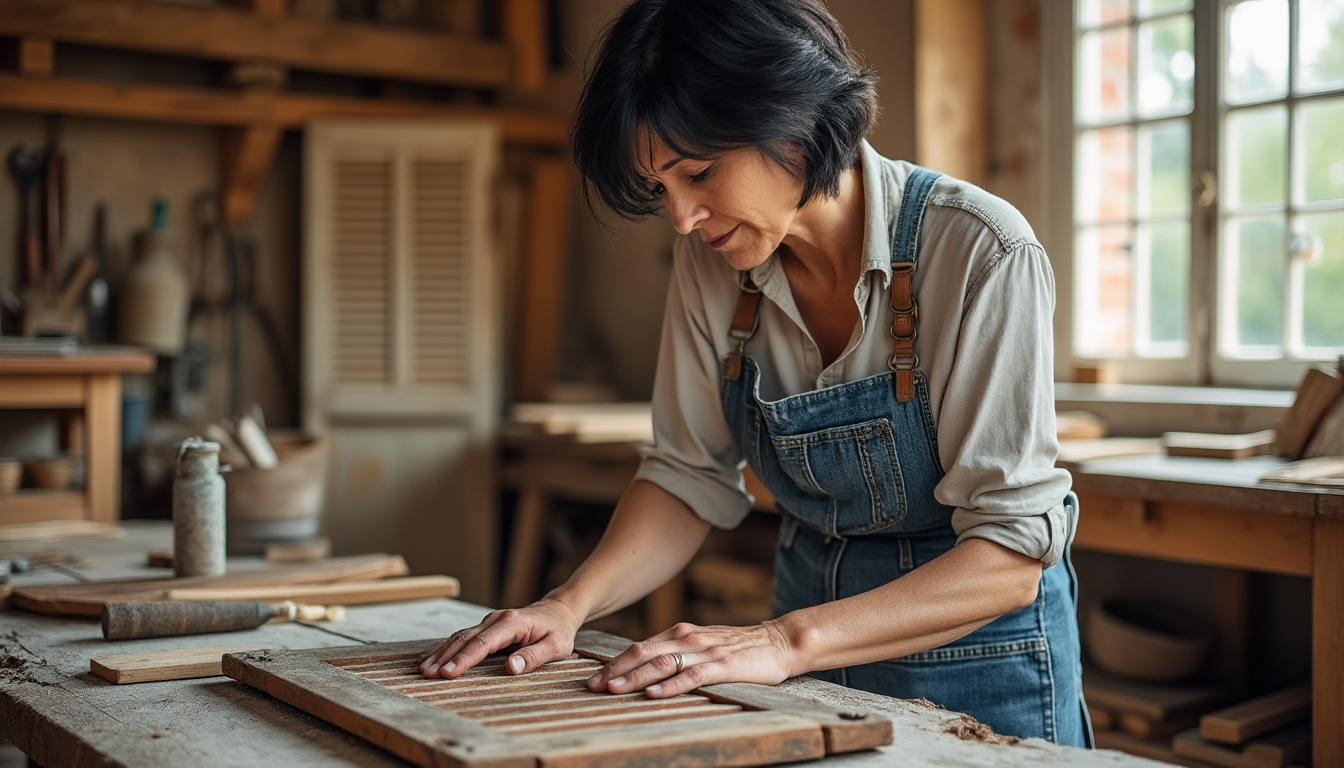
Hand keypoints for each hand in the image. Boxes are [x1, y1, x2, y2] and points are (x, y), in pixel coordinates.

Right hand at [418, 596, 582, 678]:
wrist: (558, 611)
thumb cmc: (558, 631)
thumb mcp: (555, 646)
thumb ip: (534, 656)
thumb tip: (510, 667)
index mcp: (512, 623)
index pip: (483, 643)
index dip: (464, 659)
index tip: (447, 673)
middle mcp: (496, 619)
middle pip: (465, 638)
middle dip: (445, 656)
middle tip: (427, 674)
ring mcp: (489, 621)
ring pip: (460, 636)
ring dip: (441, 652)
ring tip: (423, 669)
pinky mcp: (486, 627)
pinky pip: (463, 637)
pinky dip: (446, 648)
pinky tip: (433, 658)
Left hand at [586, 620, 795, 697]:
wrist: (778, 641)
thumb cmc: (739, 647)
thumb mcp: (702, 646)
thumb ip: (677, 652)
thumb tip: (645, 668)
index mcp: (680, 633)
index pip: (640, 647)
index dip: (615, 663)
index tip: (594, 679)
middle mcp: (688, 638)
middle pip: (644, 653)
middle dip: (616, 670)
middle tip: (593, 686)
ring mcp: (705, 651)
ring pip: (663, 662)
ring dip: (636, 677)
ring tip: (614, 689)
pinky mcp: (722, 664)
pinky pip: (692, 675)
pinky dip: (670, 685)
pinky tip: (654, 694)